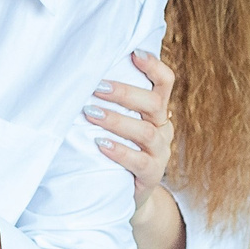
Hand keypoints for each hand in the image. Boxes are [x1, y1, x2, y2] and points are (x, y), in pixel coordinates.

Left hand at [90, 50, 176, 203]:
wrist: (127, 195)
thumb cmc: (117, 151)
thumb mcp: (120, 125)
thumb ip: (113, 104)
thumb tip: (83, 74)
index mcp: (157, 111)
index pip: (165, 82)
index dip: (154, 66)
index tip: (134, 53)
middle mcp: (163, 129)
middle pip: (154, 104)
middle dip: (124, 93)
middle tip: (96, 87)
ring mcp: (160, 153)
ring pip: (146, 131)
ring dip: (117, 120)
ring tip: (91, 114)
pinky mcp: (152, 175)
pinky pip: (139, 161)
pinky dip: (120, 151)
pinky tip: (100, 144)